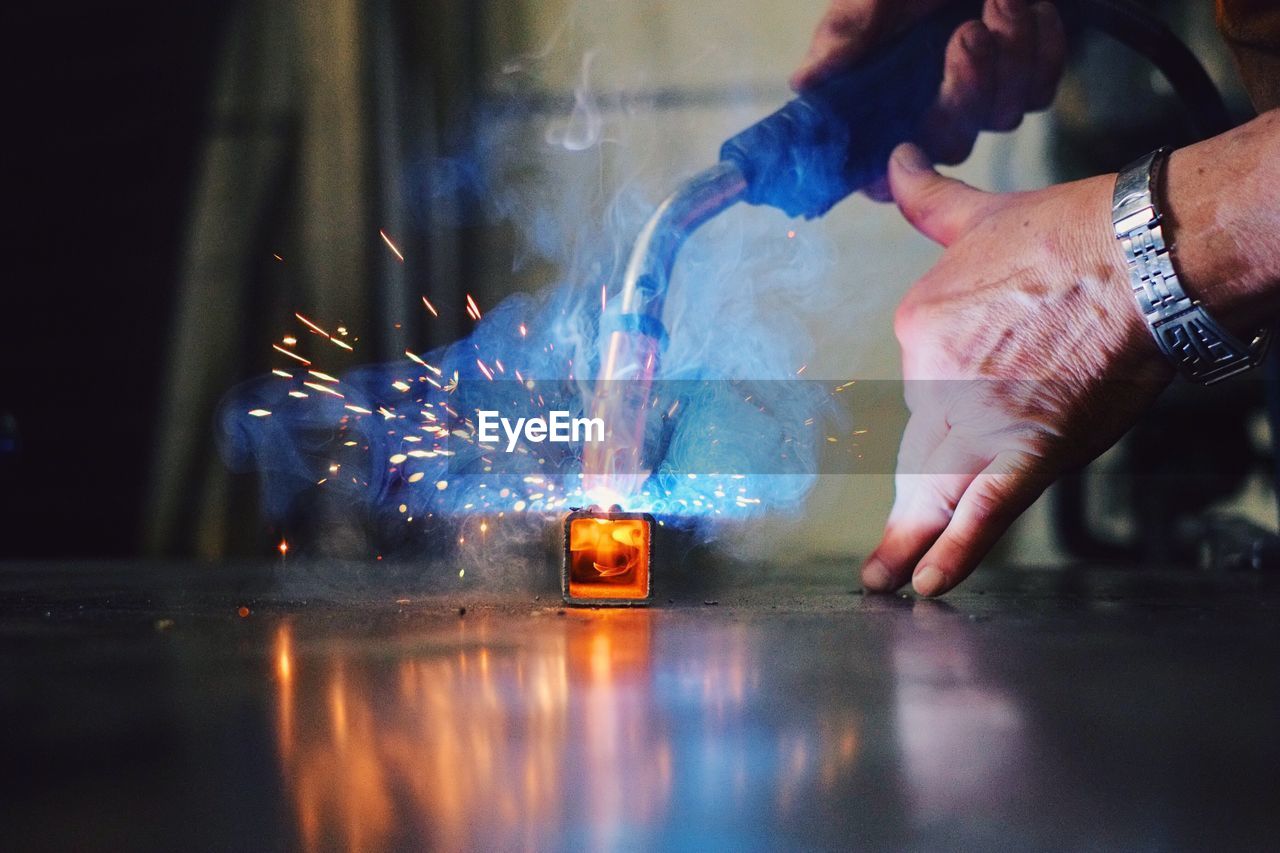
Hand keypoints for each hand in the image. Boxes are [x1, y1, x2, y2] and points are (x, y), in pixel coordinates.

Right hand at [792, 0, 1066, 178]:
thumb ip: (846, 32)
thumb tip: (804, 82)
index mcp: (878, 101)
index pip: (878, 169)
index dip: (887, 177)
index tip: (903, 146)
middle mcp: (926, 112)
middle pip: (951, 145)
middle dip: (966, 90)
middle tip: (968, 33)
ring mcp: (977, 101)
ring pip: (1003, 116)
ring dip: (1009, 54)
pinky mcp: (1023, 81)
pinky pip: (1039, 91)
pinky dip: (1040, 48)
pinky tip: (1025, 7)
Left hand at [862, 143, 1171, 596]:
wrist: (1142, 254)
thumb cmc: (1069, 231)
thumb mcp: (979, 213)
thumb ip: (928, 200)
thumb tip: (899, 162)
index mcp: (919, 328)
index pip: (921, 385)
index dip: (946, 398)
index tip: (964, 409)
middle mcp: (935, 379)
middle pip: (922, 446)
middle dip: (909, 495)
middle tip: (882, 551)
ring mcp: (979, 419)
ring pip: (936, 488)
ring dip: (907, 543)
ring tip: (883, 580)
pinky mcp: (1030, 450)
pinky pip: (983, 510)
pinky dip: (955, 551)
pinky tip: (926, 586)